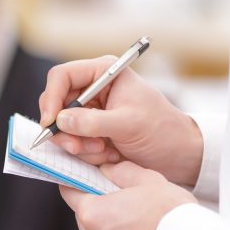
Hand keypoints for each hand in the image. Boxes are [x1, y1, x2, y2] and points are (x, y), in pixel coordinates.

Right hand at [39, 56, 202, 185]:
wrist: (178, 156)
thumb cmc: (162, 131)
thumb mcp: (129, 124)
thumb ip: (93, 122)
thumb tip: (60, 120)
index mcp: (103, 73)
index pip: (62, 76)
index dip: (51, 98)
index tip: (51, 122)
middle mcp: (92, 90)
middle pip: (55, 104)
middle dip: (64, 129)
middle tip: (77, 147)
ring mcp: (89, 113)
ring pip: (61, 127)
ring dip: (77, 144)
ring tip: (103, 151)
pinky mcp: (89, 133)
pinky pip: (71, 142)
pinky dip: (84, 153)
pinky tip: (107, 155)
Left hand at [61, 161, 196, 229]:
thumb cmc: (169, 214)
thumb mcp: (145, 179)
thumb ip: (120, 171)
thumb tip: (108, 169)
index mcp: (92, 214)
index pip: (68, 191)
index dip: (76, 179)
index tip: (85, 173)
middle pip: (83, 212)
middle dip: (96, 199)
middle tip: (116, 189)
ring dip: (109, 219)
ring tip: (134, 208)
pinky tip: (141, 226)